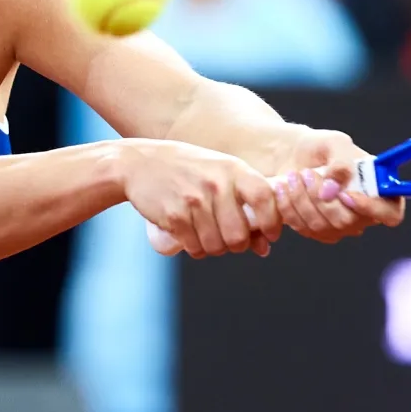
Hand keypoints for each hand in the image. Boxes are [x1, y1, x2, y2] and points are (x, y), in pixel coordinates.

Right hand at [119, 139, 282, 258]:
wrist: (138, 163)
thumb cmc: (187, 170)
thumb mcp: (219, 174)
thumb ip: (244, 203)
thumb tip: (265, 248)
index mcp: (233, 169)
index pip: (265, 197)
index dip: (272, 221)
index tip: (271, 233)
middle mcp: (215, 184)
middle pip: (239, 235)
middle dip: (237, 244)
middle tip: (229, 239)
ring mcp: (194, 200)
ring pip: (216, 246)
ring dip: (214, 248)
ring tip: (206, 234)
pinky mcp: (174, 216)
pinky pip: (195, 247)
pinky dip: (195, 248)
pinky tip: (190, 235)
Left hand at [270, 128, 405, 243]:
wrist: (295, 155)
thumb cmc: (322, 147)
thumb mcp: (335, 143)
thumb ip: (341, 163)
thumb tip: (333, 190)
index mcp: (379, 191)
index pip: (390, 214)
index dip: (372, 209)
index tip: (347, 195)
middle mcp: (364, 214)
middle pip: (347, 222)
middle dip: (320, 197)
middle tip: (307, 174)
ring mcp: (341, 227)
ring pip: (322, 226)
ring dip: (301, 199)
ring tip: (294, 176)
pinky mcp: (318, 232)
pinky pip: (303, 228)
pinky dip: (290, 207)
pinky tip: (285, 189)